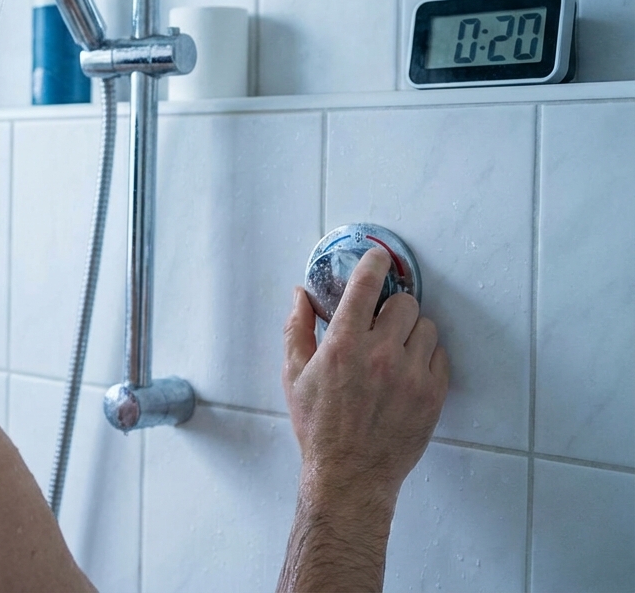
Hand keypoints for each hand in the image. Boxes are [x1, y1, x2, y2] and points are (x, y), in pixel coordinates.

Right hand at [277, 247, 449, 591]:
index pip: (366, 285)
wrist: (349, 475)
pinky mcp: (433, 394)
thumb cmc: (318, 427)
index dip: (374, 264)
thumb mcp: (294, 375)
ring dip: (411, 331)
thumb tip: (301, 295)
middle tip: (380, 323)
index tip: (377, 258)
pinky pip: (440, 355)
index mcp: (343, 345)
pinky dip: (425, 356)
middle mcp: (381, 355)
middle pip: (404, 303)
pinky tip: (407, 371)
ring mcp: (411, 375)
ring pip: (426, 327)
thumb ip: (297, 329)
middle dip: (391, 307)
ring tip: (394, 350)